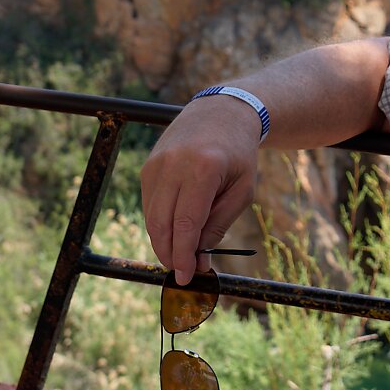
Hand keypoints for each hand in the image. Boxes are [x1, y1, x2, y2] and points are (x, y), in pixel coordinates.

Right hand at [141, 95, 262, 284]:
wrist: (221, 113)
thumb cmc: (238, 155)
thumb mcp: (242, 191)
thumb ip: (219, 225)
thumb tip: (198, 260)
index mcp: (203, 168)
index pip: (186, 222)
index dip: (183, 254)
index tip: (185, 276)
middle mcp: (174, 164)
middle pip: (162, 223)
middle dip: (170, 253)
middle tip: (183, 272)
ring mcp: (156, 164)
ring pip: (152, 217)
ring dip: (163, 242)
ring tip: (181, 255)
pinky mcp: (148, 167)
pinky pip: (150, 205)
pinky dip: (160, 224)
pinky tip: (175, 232)